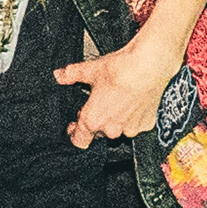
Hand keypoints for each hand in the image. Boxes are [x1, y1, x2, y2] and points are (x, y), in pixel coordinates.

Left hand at [54, 34, 178, 146]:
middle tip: (101, 103)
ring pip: (119, 129)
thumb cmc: (120, 70)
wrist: (147, 66)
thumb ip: (71, 74)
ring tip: (118, 100)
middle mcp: (111, 129)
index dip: (75, 133)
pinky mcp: (146, 124)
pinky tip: (133, 101)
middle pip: (100, 132)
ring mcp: (130, 129)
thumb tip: (59, 75)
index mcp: (93, 120)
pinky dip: (134, 117)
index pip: (79, 141)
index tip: (76, 124)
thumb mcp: (90, 70)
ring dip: (116, 119)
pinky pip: (136, 125)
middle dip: (98, 120)